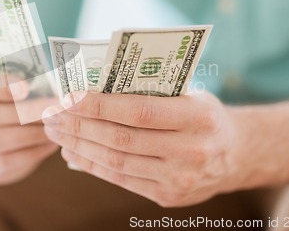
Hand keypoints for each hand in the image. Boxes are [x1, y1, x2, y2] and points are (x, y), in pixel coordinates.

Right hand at [0, 73, 58, 185]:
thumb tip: (46, 83)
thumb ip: (18, 81)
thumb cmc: (6, 99)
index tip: (25, 87)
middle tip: (51, 109)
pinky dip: (30, 153)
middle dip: (23, 112)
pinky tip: (49, 144)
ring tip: (52, 128)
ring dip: (28, 134)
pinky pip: (3, 162)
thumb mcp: (6, 84)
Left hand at [42, 91, 243, 206]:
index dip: (98, 104)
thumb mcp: (188, 93)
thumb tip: (94, 91)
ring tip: (56, 131)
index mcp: (198, 116)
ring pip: (117, 162)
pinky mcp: (169, 197)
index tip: (67, 96)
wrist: (237, 154)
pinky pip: (121, 180)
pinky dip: (93, 166)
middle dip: (79, 125)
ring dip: (79, 146)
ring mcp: (180, 179)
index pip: (138, 110)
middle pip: (121, 138)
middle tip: (51, 114)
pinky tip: (73, 152)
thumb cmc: (204, 115)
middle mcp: (191, 150)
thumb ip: (148, 92)